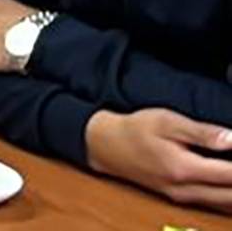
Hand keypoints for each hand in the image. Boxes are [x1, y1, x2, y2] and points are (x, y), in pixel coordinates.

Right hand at [86, 108, 231, 209]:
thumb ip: (202, 133)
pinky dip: (231, 196)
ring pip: (227, 204)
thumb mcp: (166, 122)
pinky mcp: (182, 199)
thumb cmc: (135, 130)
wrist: (106, 146)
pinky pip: (217, 203)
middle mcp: (185, 190)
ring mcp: (183, 197)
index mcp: (183, 169)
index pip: (231, 176)